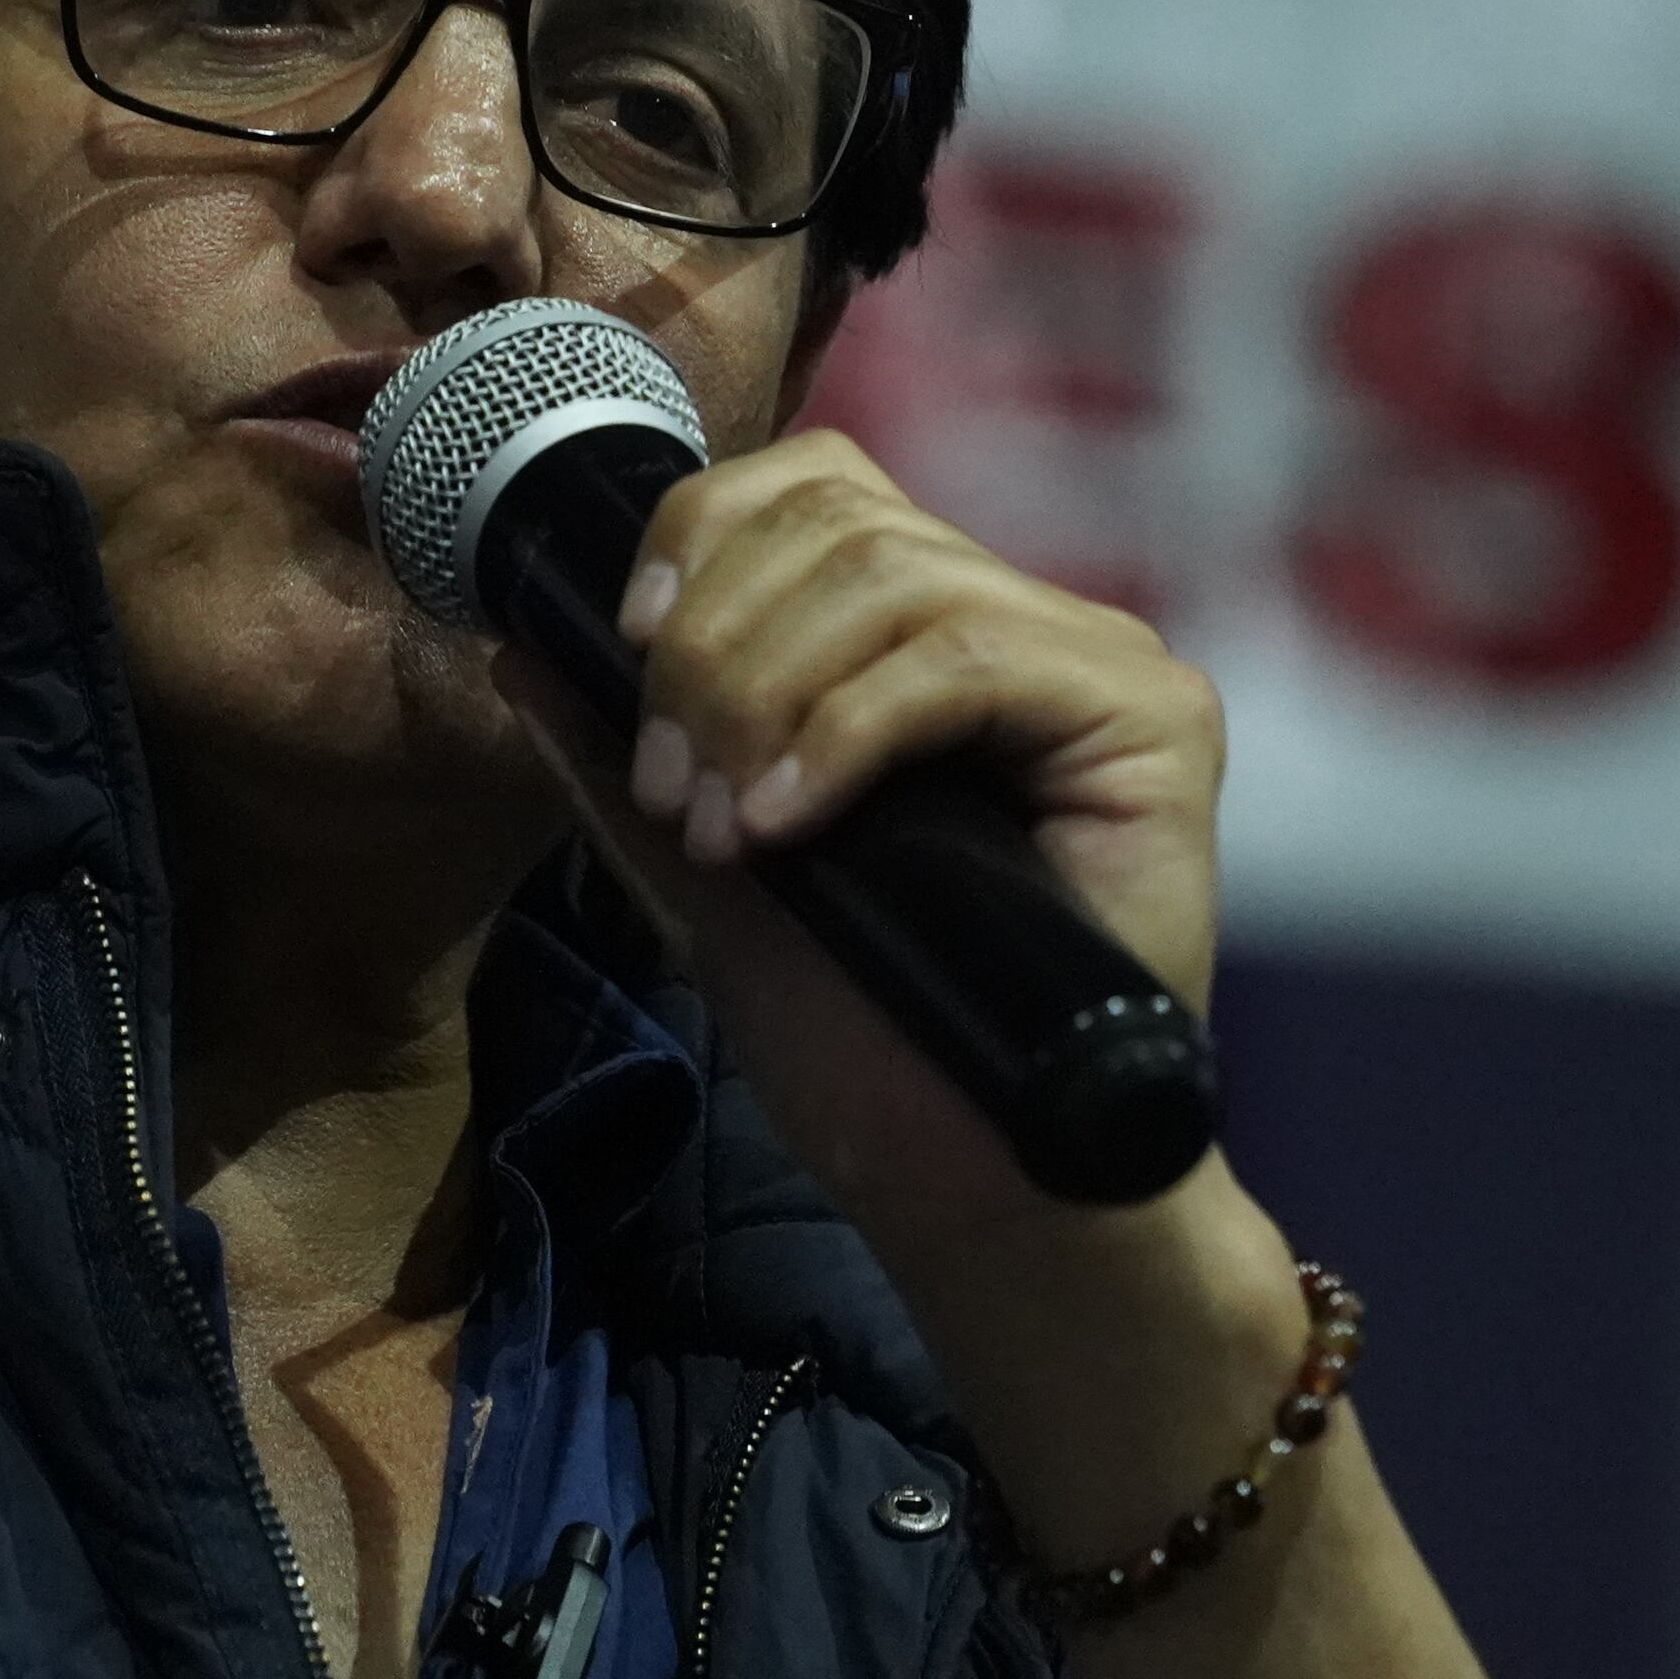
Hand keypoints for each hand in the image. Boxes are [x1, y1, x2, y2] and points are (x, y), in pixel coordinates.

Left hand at [518, 429, 1230, 1240]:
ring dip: (762, 697)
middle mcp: (1030, 624)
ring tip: (724, 829)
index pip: (820, 486)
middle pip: (844, 519)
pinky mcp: (1154, 720)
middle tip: (672, 788)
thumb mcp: (711, 878)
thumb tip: (525, 643)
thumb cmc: (869, 1047)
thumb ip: (631, 760)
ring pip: (893, 578)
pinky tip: (787, 825)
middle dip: (713, 644)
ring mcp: (1100, 665)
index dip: (705, 533)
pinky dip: (843, 734)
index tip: (622, 644)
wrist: (980, 1192)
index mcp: (934, 636)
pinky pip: (965, 660)